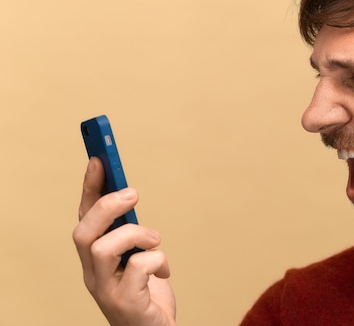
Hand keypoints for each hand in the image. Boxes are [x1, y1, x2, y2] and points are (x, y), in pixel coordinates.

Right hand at [73, 158, 176, 325]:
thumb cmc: (146, 291)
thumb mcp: (136, 253)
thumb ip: (130, 230)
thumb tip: (128, 193)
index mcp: (95, 258)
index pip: (84, 217)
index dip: (89, 187)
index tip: (98, 158)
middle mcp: (93, 273)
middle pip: (82, 232)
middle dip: (105, 206)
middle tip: (134, 193)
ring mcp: (106, 290)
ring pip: (102, 248)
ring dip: (134, 234)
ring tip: (154, 239)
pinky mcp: (125, 303)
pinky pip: (136, 269)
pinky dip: (155, 260)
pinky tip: (163, 270)